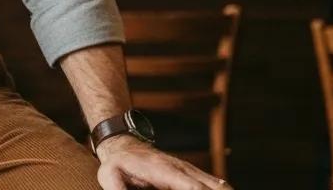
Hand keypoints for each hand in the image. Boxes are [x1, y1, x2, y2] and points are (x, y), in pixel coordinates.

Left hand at [95, 135, 230, 189]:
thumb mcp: (109, 176)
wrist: (124, 145)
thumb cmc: (117, 164)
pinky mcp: (192, 175)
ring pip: (218, 185)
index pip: (192, 186)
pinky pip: (214, 185)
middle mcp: (182, 169)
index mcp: (165, 170)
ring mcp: (189, 171)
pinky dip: (222, 189)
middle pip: (212, 186)